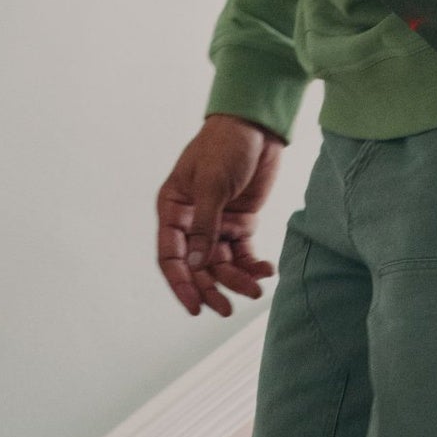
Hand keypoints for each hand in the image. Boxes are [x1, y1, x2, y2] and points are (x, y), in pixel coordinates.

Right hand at [157, 113, 283, 317]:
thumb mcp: (212, 184)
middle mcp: (191, 222)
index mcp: (173, 210)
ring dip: (236, 279)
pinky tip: (265, 270)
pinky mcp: (240, 222)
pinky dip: (252, 265)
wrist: (257, 126)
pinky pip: (243, 253)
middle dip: (211, 288)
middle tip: (226, 310)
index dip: (180, 284)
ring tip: (255, 290)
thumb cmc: (224, 145)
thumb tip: (195, 265)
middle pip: (197, 267)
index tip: (194, 307)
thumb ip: (204, 226)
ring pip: (222, 264)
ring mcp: (216, 224)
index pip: (170, 257)